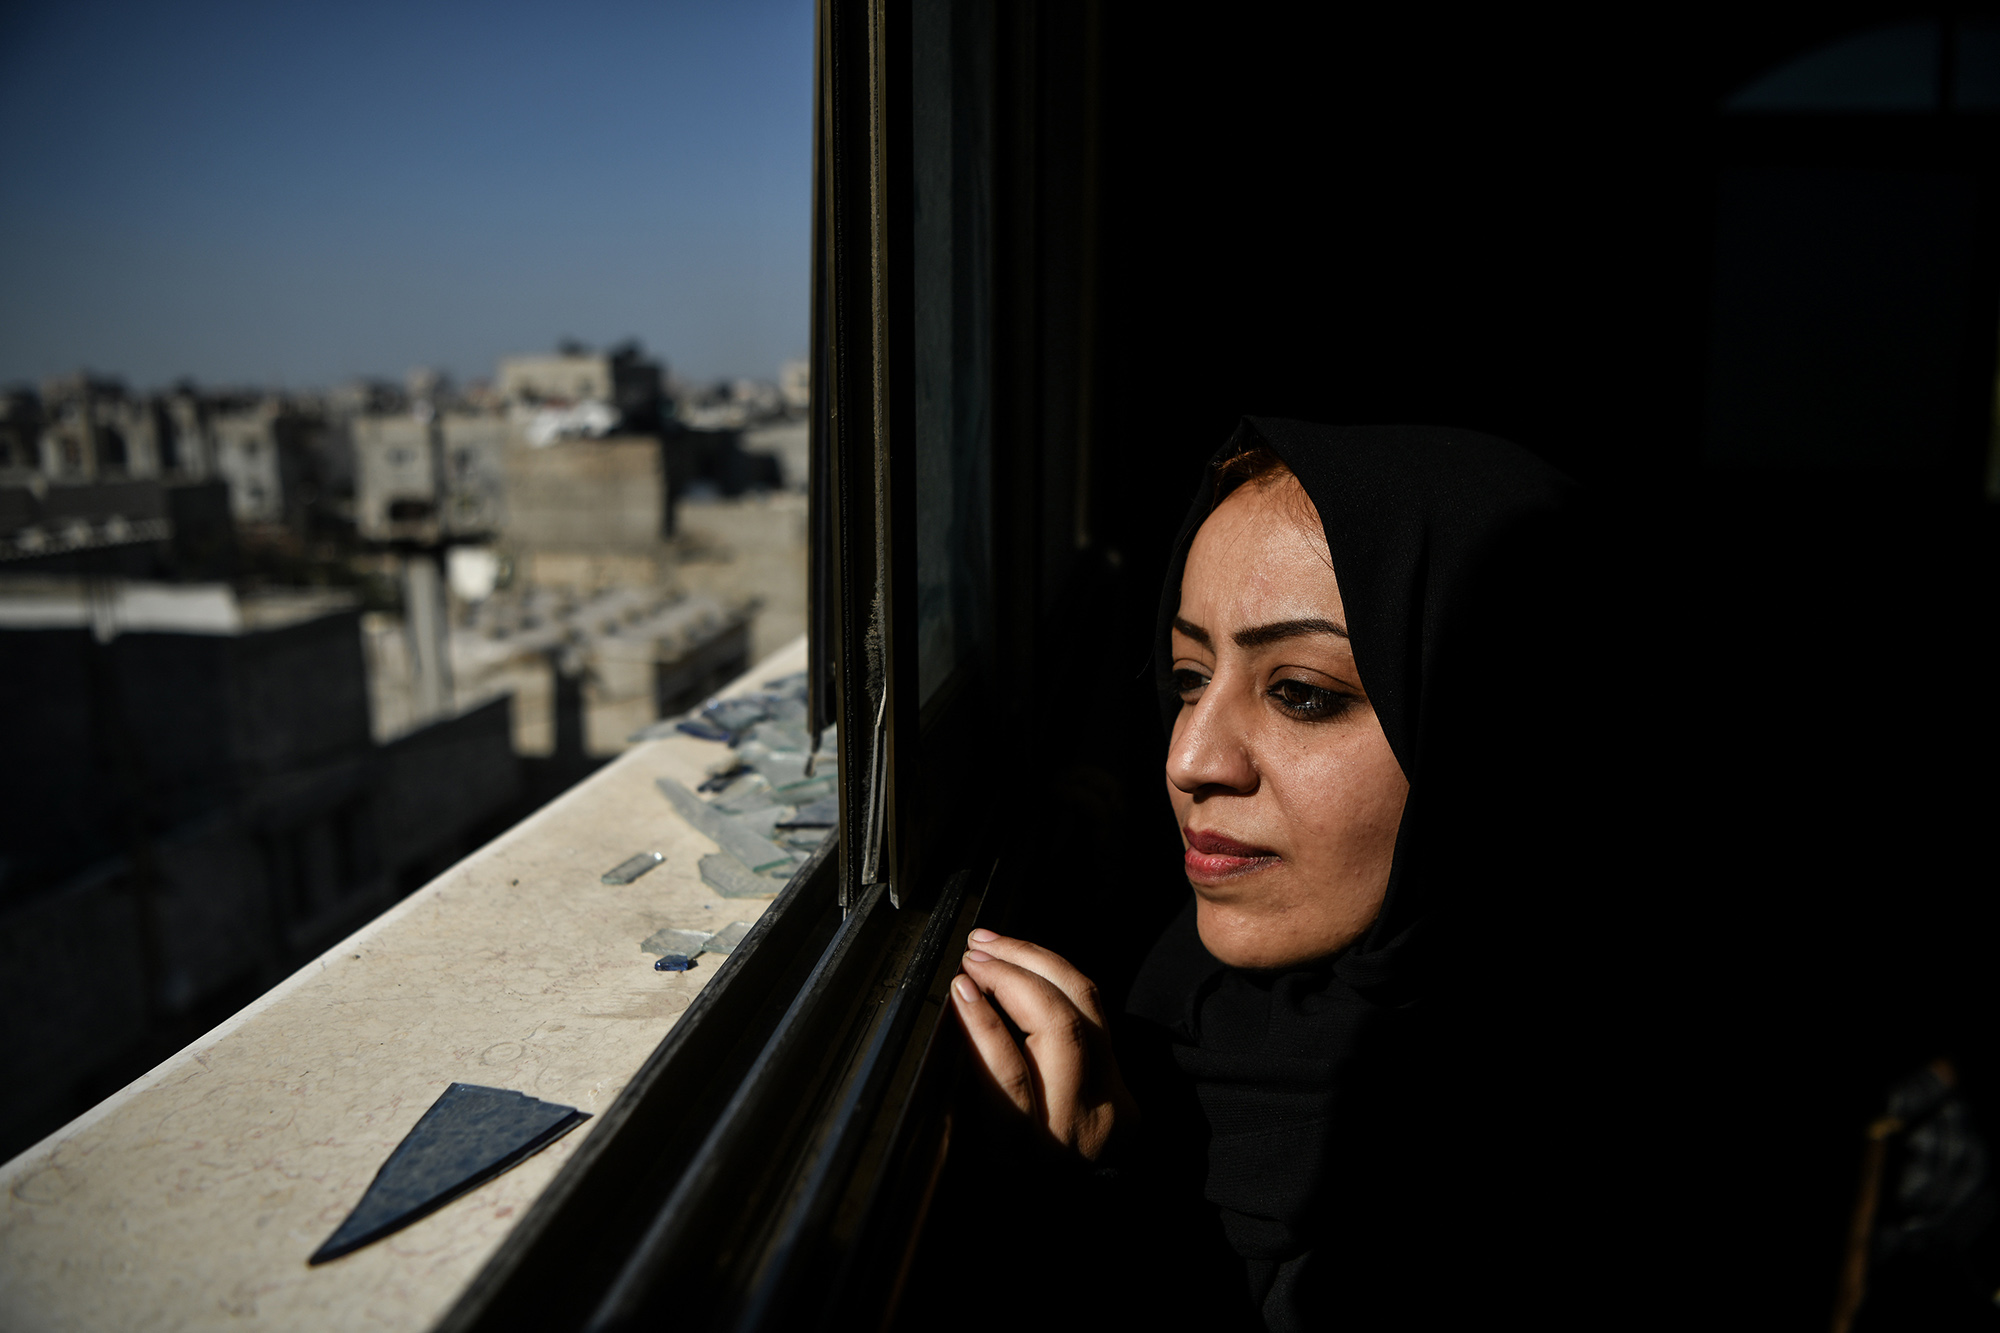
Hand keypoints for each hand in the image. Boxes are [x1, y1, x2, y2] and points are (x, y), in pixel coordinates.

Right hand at [951, 929, 1136, 1161]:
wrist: (1077, 1197)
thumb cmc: (1010, 1171)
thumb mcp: (978, 1145)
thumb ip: (972, 1086)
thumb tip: (958, 1013)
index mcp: (1031, 1150)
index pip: (1012, 1075)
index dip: (984, 1024)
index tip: (958, 988)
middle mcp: (1080, 1123)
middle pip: (1059, 1028)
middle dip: (1012, 978)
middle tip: (973, 957)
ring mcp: (1111, 1097)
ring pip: (1084, 1002)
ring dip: (1034, 961)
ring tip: (992, 944)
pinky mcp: (1124, 1078)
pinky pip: (1092, 1004)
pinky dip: (1055, 973)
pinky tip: (1025, 959)